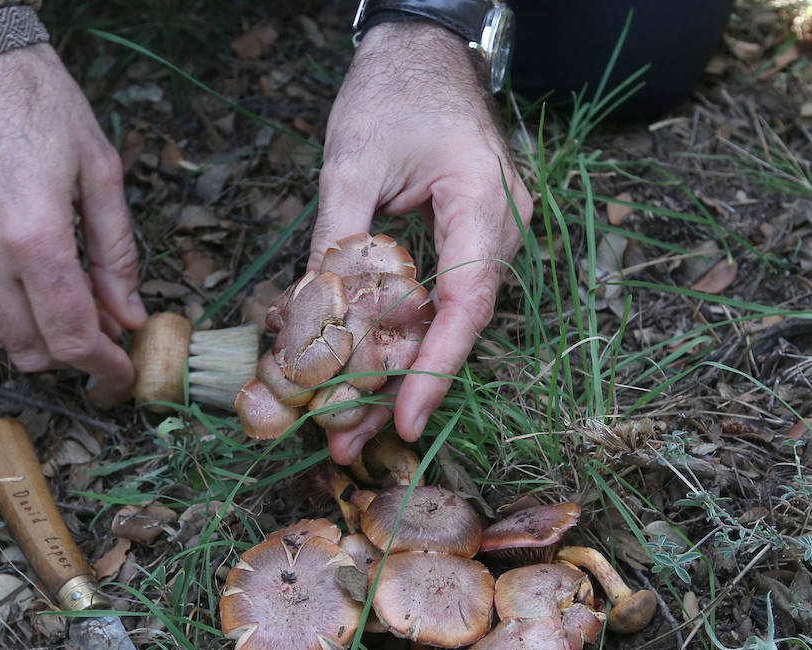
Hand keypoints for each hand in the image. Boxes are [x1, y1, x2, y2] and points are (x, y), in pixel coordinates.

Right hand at [0, 45, 146, 405]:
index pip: (70, 336)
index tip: (120, 372)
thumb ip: (115, 253)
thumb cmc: (37, 101)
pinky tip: (20, 277)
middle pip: (30, 348)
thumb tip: (127, 315)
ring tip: (62, 305)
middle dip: (71, 354)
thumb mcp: (100, 170)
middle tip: (99, 334)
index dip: (102, 366)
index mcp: (35, 235)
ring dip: (32, 335)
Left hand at [311, 21, 531, 462]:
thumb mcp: (350, 162)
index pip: (467, 304)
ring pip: (441, 319)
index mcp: (485, 203)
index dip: (434, 371)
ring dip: (392, 368)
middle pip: (453, 326)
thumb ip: (335, 243)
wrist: (420, 47)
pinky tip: (354, 366)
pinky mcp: (465, 238)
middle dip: (399, 388)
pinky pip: (433, 297)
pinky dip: (394, 331)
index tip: (404, 422)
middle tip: (345, 440)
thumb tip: (311, 323)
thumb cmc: (390, 92)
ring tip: (342, 420)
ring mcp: (489, 234)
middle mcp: (500, 227)